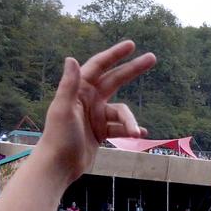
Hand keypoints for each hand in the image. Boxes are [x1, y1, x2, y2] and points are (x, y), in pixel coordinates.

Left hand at [36, 41, 155, 184]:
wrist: (59, 165)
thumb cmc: (59, 136)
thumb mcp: (63, 109)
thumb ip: (69, 84)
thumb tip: (71, 59)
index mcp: (79, 90)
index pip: (99, 66)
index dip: (115, 54)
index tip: (131, 45)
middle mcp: (89, 99)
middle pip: (116, 79)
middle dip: (133, 69)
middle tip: (152, 58)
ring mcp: (96, 116)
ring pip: (121, 112)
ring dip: (129, 122)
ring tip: (134, 133)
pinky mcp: (101, 132)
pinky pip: (120, 127)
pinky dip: (129, 130)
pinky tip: (139, 135)